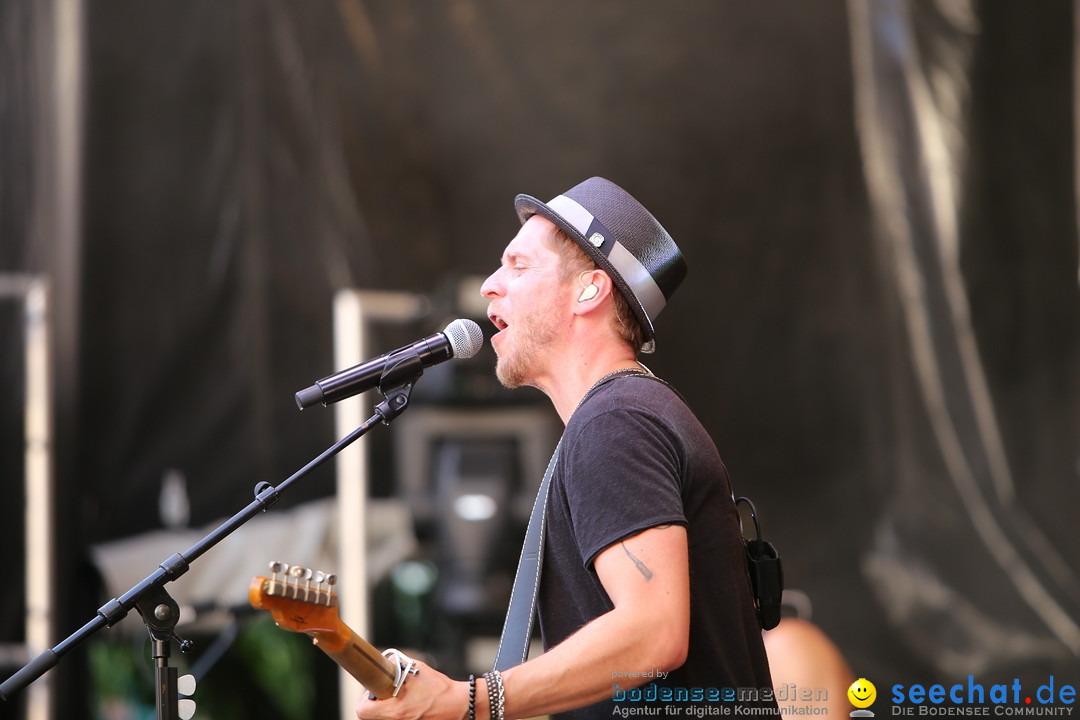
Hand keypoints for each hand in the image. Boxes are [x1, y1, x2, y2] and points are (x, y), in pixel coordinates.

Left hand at [355, 659, 469, 719]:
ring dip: (388, 710)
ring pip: (384, 719)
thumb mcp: (417, 669)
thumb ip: (398, 665)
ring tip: (403, 700)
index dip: (365, 699)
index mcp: (395, 710)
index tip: (374, 692)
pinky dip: (399, 714)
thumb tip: (386, 661)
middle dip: (377, 705)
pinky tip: (412, 706)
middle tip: (387, 695)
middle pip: (371, 717)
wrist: (459, 706)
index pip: (363, 710)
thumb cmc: (440, 689)